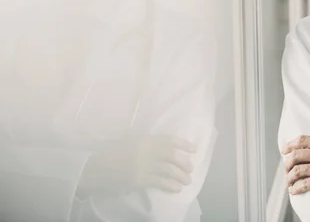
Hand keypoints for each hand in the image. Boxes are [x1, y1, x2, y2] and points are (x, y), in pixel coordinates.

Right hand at [77, 135, 196, 196]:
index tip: (194, 148)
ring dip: (181, 176)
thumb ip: (149, 142)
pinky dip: (171, 185)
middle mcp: (147, 151)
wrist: (96, 167)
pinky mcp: (140, 180)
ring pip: (169, 170)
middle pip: (173, 156)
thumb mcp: (132, 141)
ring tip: (187, 180)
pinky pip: (160, 182)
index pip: (170, 139)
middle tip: (191, 168)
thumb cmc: (115, 152)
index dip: (184, 144)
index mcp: (146, 139)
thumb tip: (168, 146)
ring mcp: (144, 166)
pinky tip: (177, 188)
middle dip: (185, 162)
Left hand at [281, 136, 309, 199]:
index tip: (284, 150)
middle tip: (286, 169)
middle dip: (287, 163)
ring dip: (289, 177)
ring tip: (289, 182)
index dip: (289, 145)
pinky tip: (294, 190)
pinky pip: (304, 185)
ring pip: (297, 171)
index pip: (302, 140)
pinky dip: (295, 188)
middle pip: (296, 155)